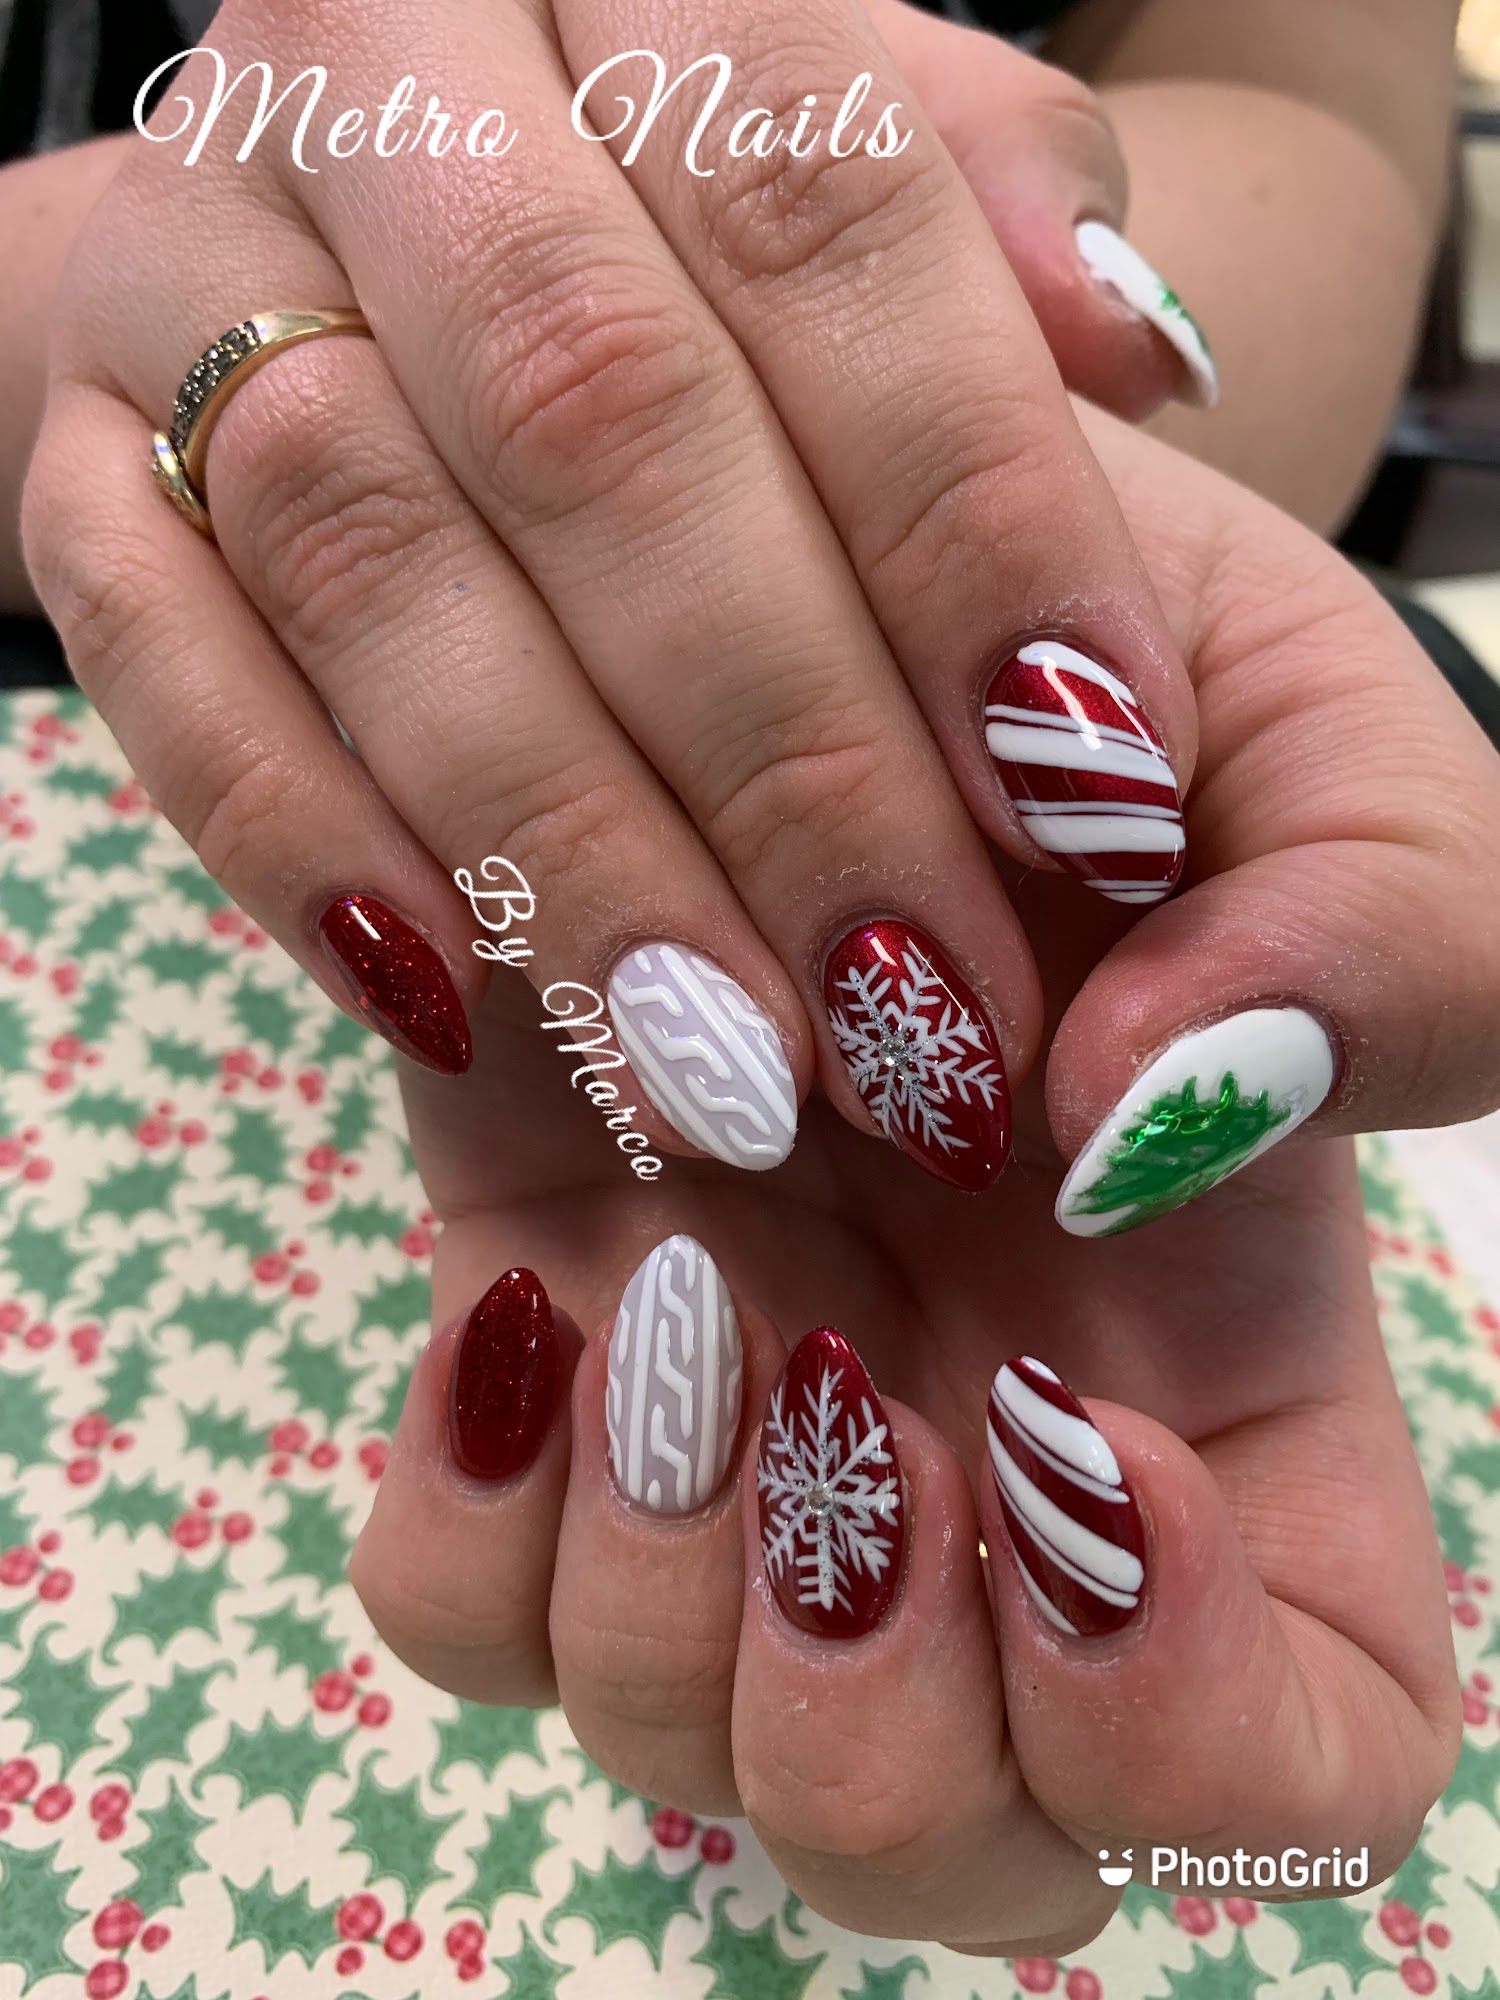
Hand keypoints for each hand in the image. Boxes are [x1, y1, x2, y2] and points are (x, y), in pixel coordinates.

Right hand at [26, 0, 1214, 1203]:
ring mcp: (185, 259)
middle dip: (783, 745)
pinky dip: (304, 838)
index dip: (970, 510)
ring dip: (564, 839)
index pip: (826, 204)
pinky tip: (463, 1001)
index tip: (1099, 783)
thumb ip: (1018, 233)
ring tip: (738, 1076)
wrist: (393, 247)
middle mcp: (385, 71)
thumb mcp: (907, 190)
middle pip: (594, 400)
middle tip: (929, 1010)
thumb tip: (1134, 349)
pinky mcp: (74, 461)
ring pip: (365, 544)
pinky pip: (148, 659)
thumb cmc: (716, 265)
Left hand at [345, 409, 1496, 1950]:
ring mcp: (745, 1449)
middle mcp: (982, 1487)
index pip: (1295, 1765)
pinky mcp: (545, 1362)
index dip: (1196, 1719)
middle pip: (946, 1846)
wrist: (856, 630)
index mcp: (1227, 1411)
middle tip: (829, 1380)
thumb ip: (1370, 940)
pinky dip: (480, 1510)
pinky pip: (463, 1610)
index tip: (1086, 1437)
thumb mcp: (1317, 767)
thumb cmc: (1122, 713)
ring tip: (669, 1276)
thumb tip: (1140, 1124)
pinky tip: (543, 1289)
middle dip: (871, 1699)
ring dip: (659, 1576)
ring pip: (680, 1749)